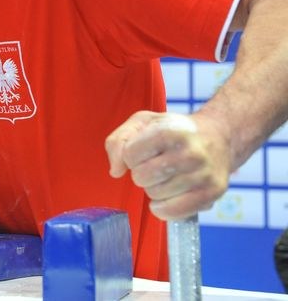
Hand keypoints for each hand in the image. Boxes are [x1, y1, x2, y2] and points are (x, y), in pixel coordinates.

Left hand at [105, 111, 230, 219]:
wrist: (218, 136)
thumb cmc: (175, 130)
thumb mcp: (143, 122)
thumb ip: (119, 140)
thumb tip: (116, 170)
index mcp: (171, 131)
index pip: (130, 154)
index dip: (131, 154)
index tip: (144, 150)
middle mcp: (190, 152)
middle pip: (141, 177)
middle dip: (142, 172)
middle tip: (155, 164)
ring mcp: (203, 174)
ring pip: (155, 194)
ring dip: (154, 188)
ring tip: (168, 176)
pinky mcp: (211, 193)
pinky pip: (173, 212)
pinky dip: (164, 208)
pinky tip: (168, 196)